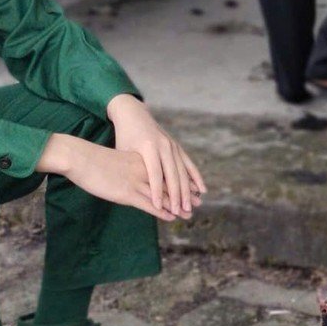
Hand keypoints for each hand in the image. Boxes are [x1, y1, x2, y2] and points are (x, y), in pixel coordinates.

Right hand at [38, 135, 181, 222]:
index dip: (182, 181)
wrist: (80, 157)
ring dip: (177, 206)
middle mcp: (144, 169)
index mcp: (143, 160)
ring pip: (163, 195)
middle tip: (199, 203)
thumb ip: (130, 166)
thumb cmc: (95, 159)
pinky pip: (149, 204)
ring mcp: (136, 181)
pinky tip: (171, 216)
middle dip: (185, 194)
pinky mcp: (126, 193)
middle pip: (170, 183)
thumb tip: (136, 172)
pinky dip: (161, 211)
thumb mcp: (120, 160)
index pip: (168, 171)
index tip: (194, 188)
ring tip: (189, 213)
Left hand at [107, 95, 205, 217]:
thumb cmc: (124, 137)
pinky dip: (195, 177)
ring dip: (187, 190)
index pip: (155, 174)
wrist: (133, 114)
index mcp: (149, 147)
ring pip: (182, 171)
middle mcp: (164, 145)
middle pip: (172, 174)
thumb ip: (133, 169)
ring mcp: (173, 145)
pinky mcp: (177, 147)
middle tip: (178, 212)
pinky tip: (202, 190)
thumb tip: (136, 193)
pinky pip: (188, 164)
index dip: (157, 191)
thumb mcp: (124, 152)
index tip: (158, 207)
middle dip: (176, 195)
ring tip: (190, 207)